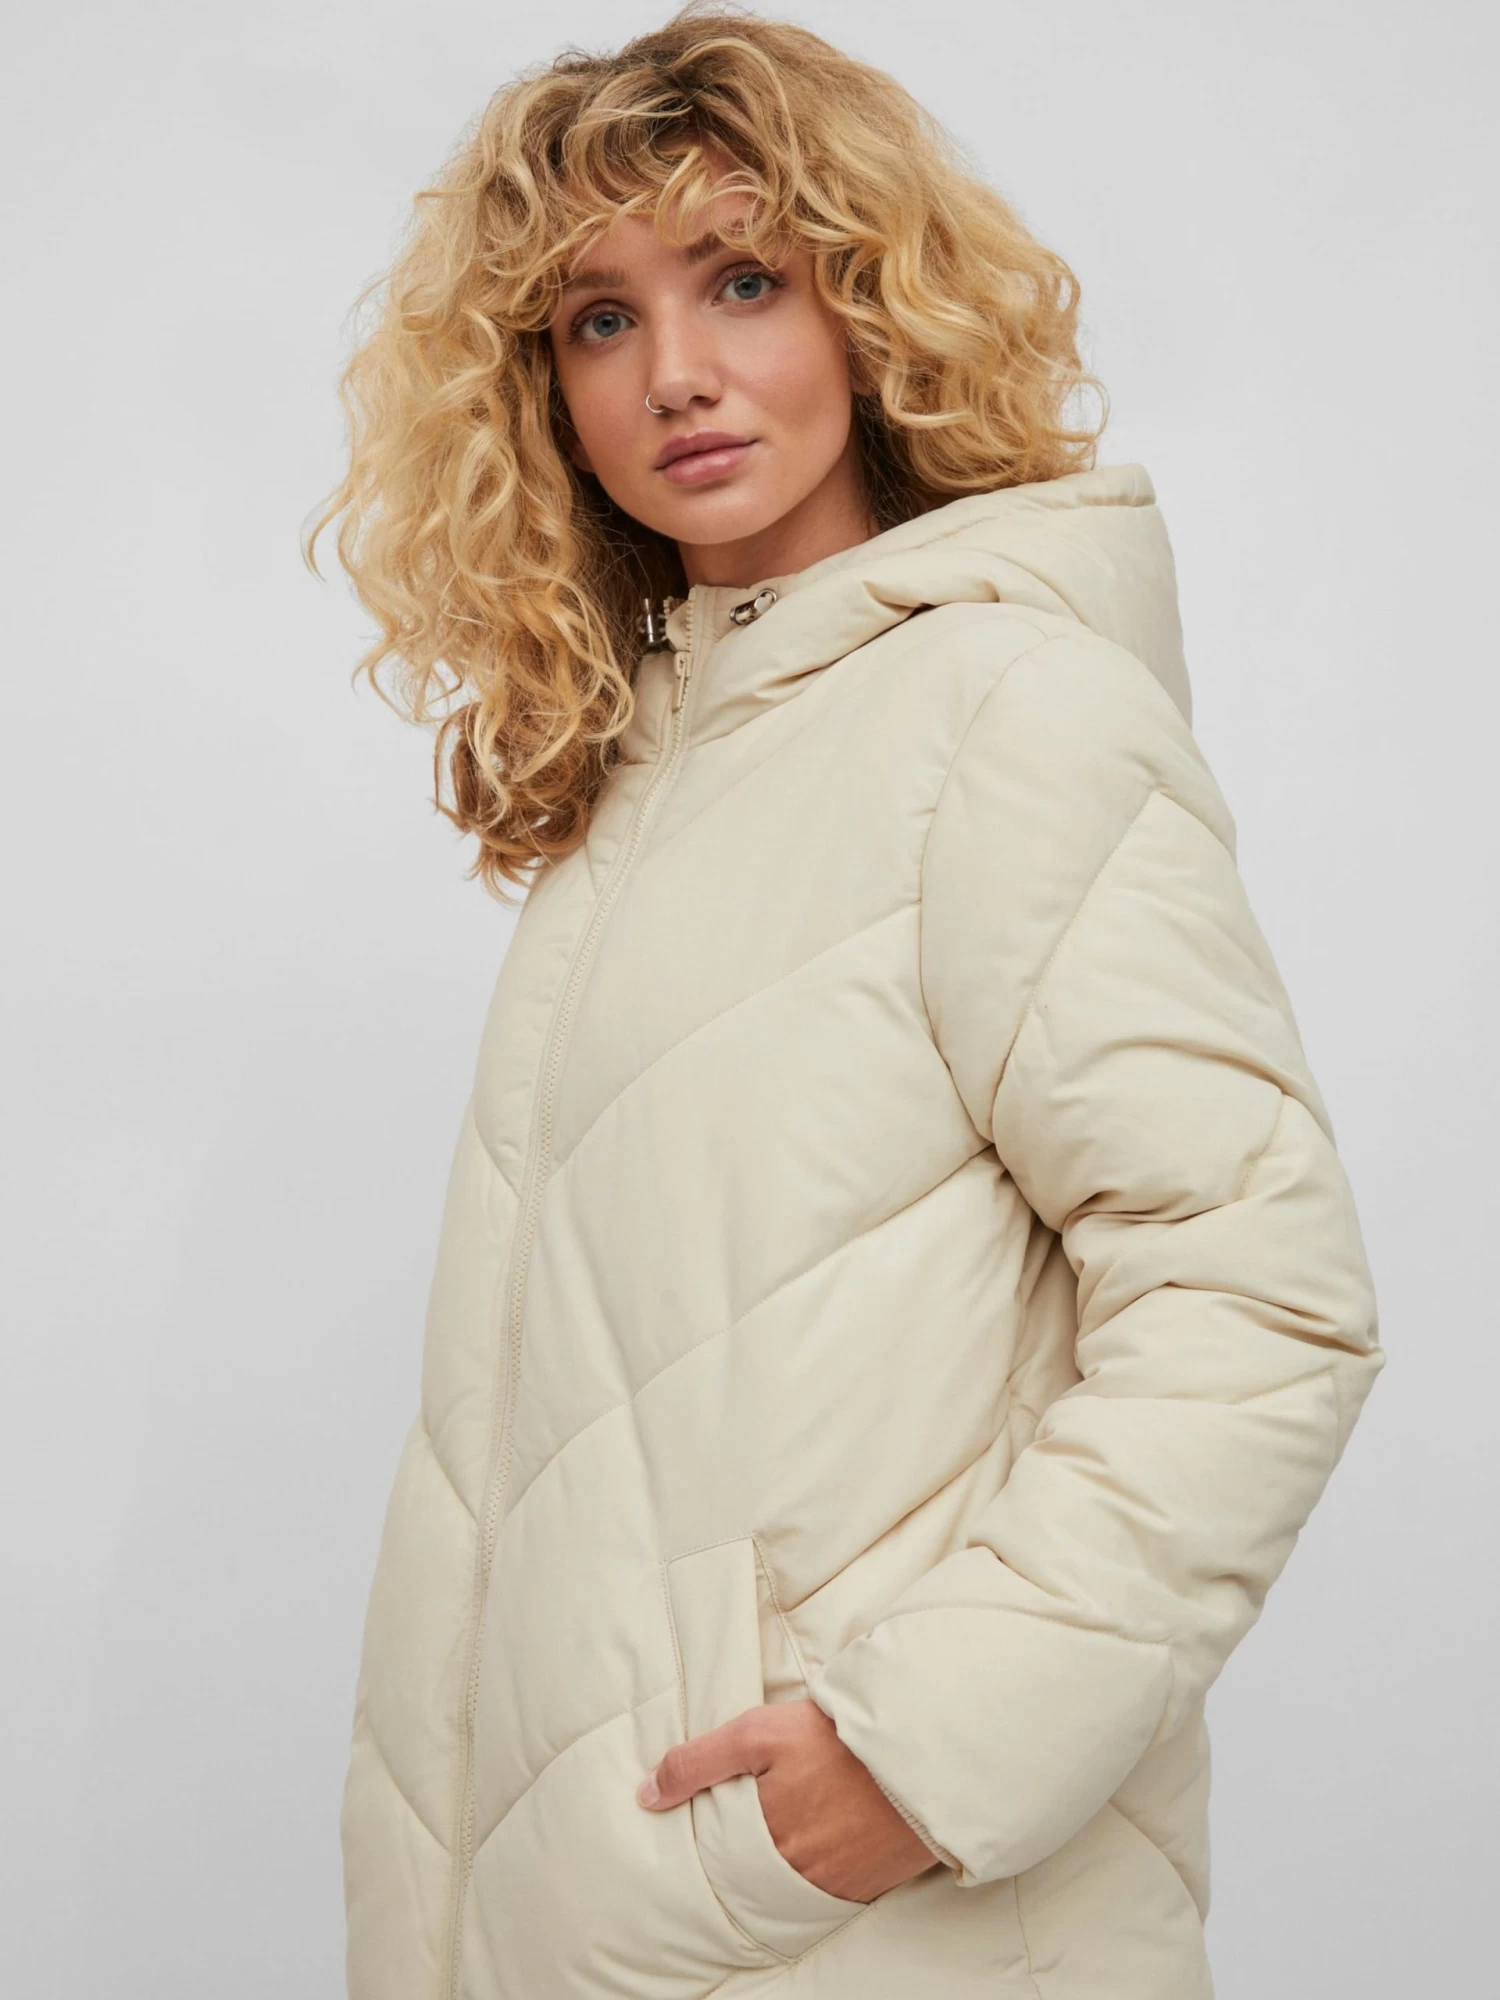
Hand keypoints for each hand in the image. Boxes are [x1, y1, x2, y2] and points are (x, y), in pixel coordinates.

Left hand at [636, 1696, 940, 1903]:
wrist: (918, 1755)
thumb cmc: (833, 1740)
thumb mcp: (757, 1735)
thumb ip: (697, 1763)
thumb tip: (645, 1796)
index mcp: (762, 1843)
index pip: (719, 1856)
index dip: (710, 1840)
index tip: (705, 1828)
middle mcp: (795, 1876)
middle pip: (756, 1874)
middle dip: (747, 1856)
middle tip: (751, 1828)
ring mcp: (835, 1885)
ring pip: (793, 1883)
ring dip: (784, 1864)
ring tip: (789, 1830)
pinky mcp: (869, 1884)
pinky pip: (833, 1887)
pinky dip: (823, 1868)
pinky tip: (825, 1840)